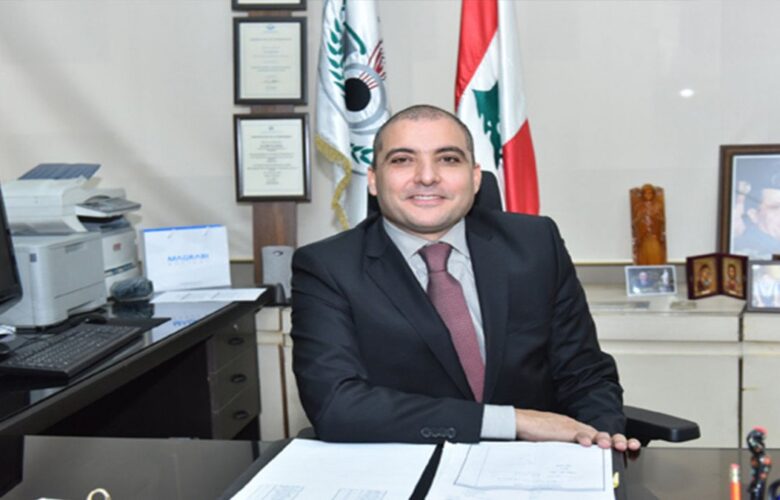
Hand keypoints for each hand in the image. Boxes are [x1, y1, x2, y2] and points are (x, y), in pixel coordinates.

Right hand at [514, 409, 641, 450]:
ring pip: (590, 432)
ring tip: (608, 444)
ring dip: (601, 438)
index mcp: (577, 431)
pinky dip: (580, 436)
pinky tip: (586, 443)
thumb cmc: (537, 433)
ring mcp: (569, 426)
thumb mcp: (558, 443)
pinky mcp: (559, 428)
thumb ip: (571, 449)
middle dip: (614, 439)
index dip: (614, 442)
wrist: (521, 422)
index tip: (628, 448)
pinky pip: (572, 432)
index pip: (599, 436)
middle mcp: (576, 427)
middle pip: (600, 433)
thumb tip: (582, 464)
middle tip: (625, 445)